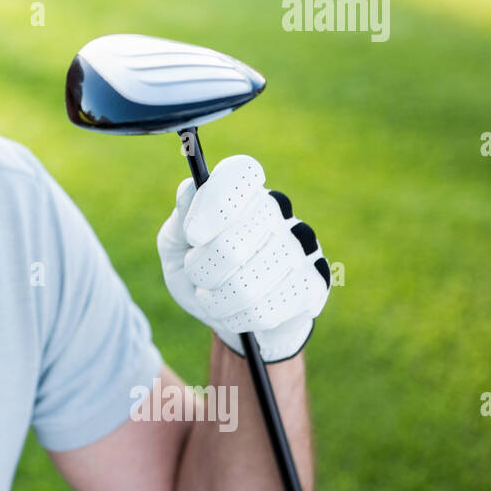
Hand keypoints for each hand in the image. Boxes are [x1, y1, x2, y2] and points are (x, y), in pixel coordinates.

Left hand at [156, 154, 330, 361]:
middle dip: (201, 271)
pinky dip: (237, 318)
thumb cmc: (202, 271)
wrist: (232, 315)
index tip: (192, 236)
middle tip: (197, 276)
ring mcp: (302, 246)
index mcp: (243, 192)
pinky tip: (236, 313)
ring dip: (217, 300)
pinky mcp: (314, 284)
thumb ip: (181, 217)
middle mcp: (278, 210)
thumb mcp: (177, 245)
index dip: (214, 203)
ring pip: (247, 285)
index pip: (241, 172)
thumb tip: (190, 188)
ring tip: (213, 298)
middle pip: (232, 243)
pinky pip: (266, 310)